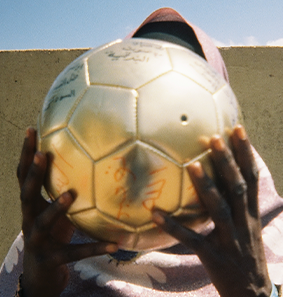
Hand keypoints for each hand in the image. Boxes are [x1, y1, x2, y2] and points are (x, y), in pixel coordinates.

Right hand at [19, 127, 117, 296]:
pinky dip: (93, 248)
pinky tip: (114, 244)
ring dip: (56, 208)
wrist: (40, 278)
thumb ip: (63, 193)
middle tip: (41, 154)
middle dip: (32, 173)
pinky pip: (74, 253)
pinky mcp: (51, 260)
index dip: (25, 154)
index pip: (23, 176)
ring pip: (43, 222)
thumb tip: (90, 164)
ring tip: (71, 195)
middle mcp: (28, 220)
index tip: (31, 130)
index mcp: (30, 206)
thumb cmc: (52, 238)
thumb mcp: (55, 215)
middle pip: (26, 193)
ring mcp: (37, 240)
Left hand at [152, 125, 271, 296]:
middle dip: (227, 162)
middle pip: (237, 188)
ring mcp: (230, 241)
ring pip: (218, 210)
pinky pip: (192, 240)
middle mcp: (243, 224)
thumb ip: (231, 206)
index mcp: (249, 215)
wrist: (253, 295)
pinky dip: (174, 227)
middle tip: (213, 137)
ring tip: (190, 165)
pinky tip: (156, 214)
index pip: (250, 178)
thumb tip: (212, 180)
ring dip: (205, 187)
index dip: (245, 153)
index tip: (237, 128)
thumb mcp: (244, 229)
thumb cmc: (242, 257)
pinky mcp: (214, 257)